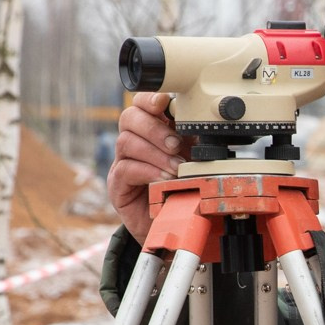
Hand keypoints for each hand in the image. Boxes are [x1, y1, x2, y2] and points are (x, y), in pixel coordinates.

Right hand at [108, 91, 190, 245]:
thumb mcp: (194, 161)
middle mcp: (134, 142)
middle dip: (155, 128)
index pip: (141, 103)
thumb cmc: (184, 189)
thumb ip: (195, 141)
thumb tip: (206, 123)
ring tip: (175, 169)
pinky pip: (125, 168)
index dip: (150, 99)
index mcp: (152, 130)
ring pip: (126, 141)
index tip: (164, 102)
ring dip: (155, 154)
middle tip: (175, 144)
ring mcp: (122, 162)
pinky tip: (163, 179)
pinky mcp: (118, 185)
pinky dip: (148, 171)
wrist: (173, 224)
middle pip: (129, 117)